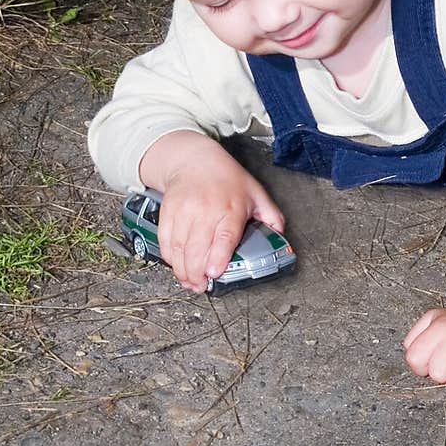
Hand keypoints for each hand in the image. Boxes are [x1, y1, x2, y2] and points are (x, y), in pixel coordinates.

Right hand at [139, 131, 283, 291]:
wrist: (195, 159)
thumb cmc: (227, 178)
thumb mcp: (256, 193)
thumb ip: (270, 216)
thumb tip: (280, 235)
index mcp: (230, 207)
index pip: (224, 236)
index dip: (218, 257)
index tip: (215, 273)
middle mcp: (205, 209)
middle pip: (197, 247)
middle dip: (196, 273)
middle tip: (201, 286)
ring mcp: (184, 210)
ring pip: (178, 247)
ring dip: (182, 270)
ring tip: (189, 282)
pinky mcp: (168, 211)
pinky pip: (165, 240)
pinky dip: (169, 257)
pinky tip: (177, 266)